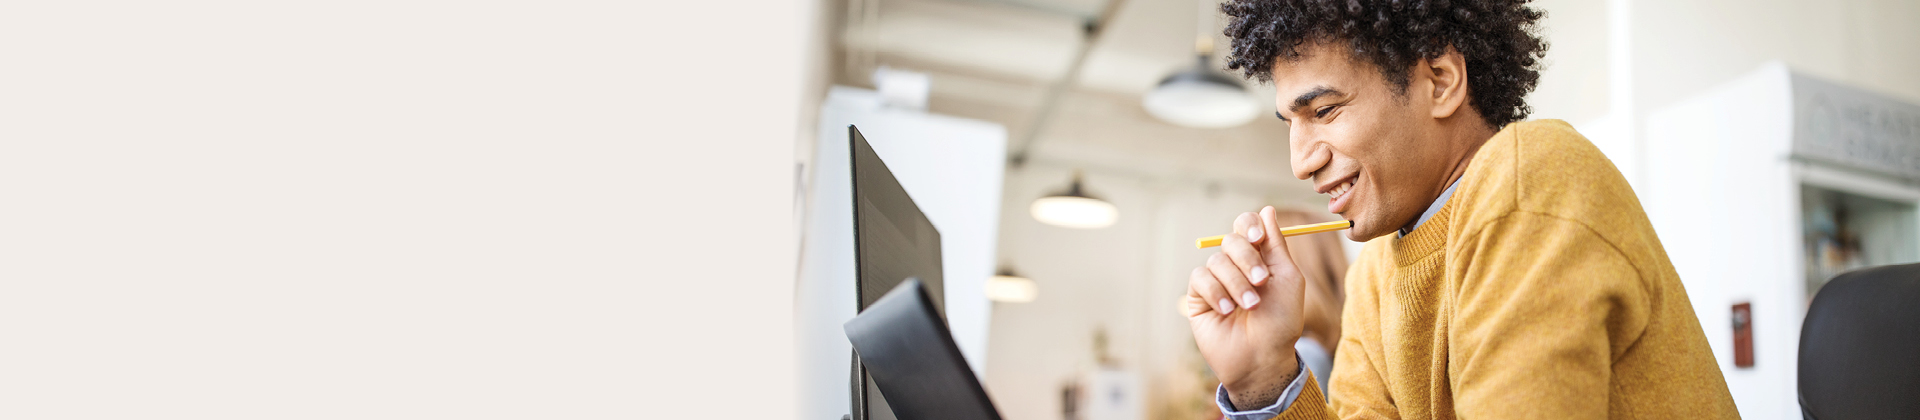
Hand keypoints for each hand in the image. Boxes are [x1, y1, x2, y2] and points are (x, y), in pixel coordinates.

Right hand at [1182, 206, 1305, 408]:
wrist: (1262, 358)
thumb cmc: (1281, 322)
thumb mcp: (1287, 279)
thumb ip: (1276, 244)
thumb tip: (1267, 209)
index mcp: (1259, 257)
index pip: (1247, 227)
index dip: (1249, 226)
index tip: (1258, 238)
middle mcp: (1236, 265)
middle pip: (1231, 240)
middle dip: (1247, 259)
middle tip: (1262, 281)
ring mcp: (1216, 281)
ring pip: (1217, 261)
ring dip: (1236, 283)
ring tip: (1249, 306)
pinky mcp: (1198, 297)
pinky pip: (1200, 279)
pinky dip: (1216, 292)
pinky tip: (1227, 311)